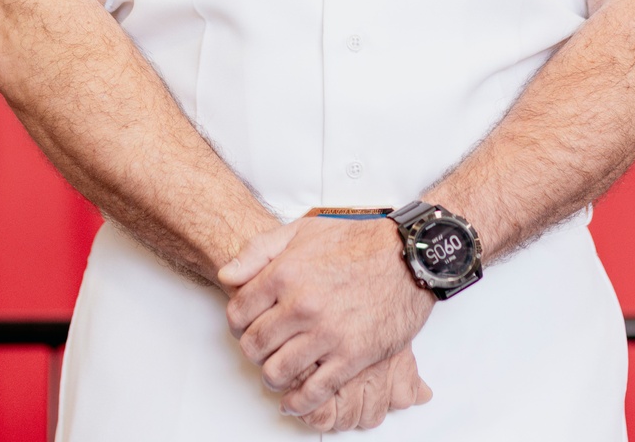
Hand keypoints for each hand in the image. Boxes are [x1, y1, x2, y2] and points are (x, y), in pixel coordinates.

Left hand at [219, 217, 433, 416]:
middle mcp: (302, 305)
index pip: (238, 313)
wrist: (406, 256)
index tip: (246, 325)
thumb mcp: (303, 231)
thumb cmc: (357, 241)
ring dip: (272, 377)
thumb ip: (259, 251)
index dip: (238, 322)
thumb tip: (228, 276)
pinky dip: (298, 403)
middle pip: (254, 346)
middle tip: (263, 348)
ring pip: (277, 372)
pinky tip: (295, 400)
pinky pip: (313, 392)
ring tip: (278, 371)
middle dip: (254, 350)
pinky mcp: (351, 356)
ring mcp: (326, 333)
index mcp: (285, 273)